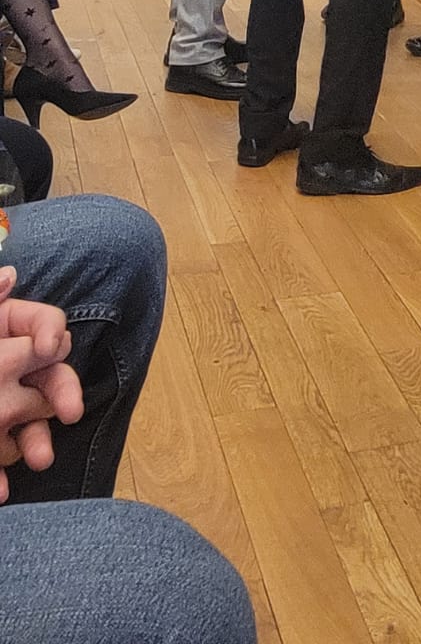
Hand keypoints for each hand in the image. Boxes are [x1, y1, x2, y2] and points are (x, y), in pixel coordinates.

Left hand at [0, 268, 83, 503]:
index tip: (52, 348)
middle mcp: (7, 365)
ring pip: (30, 419)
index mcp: (3, 329)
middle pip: (48, 374)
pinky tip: (0, 490)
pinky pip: (2, 452)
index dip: (51, 332)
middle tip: (70, 413)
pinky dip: (0, 473)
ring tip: (38, 461)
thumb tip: (12, 274)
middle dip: (62, 394)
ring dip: (36, 441)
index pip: (43, 324)